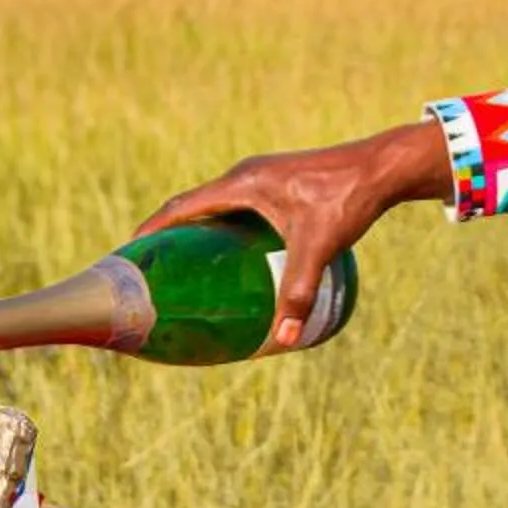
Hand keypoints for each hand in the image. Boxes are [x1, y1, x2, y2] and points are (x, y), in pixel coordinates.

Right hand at [134, 121, 453, 347]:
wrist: (380, 167)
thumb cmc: (346, 201)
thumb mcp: (319, 248)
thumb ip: (299, 293)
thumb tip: (283, 340)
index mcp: (242, 184)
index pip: (182, 206)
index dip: (152, 229)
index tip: (128, 252)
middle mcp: (245, 175)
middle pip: (192, 204)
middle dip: (167, 233)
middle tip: (150, 265)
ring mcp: (260, 176)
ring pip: (214, 203)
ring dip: (194, 228)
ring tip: (182, 263)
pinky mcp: (276, 181)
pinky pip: (235, 204)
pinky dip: (221, 225)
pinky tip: (231, 253)